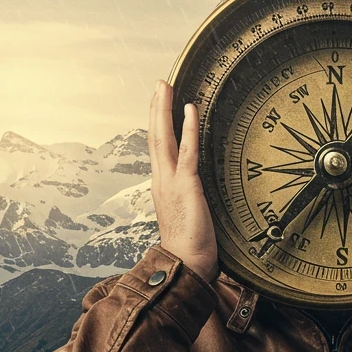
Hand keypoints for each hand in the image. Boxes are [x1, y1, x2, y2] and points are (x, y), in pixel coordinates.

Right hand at [148, 80, 217, 281]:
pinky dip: (188, 128)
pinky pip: (187, 151)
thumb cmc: (190, 247)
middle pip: (155, 137)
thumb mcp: (188, 216)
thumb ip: (189, 198)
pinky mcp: (186, 186)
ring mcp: (171, 182)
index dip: (157, 124)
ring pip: (163, 138)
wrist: (186, 267)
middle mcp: (161, 181)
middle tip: (159, 83)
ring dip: (164, 109)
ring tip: (165, 86)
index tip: (159, 103)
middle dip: (156, 108)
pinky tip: (190, 109)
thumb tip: (197, 190)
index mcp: (162, 186)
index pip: (157, 148)